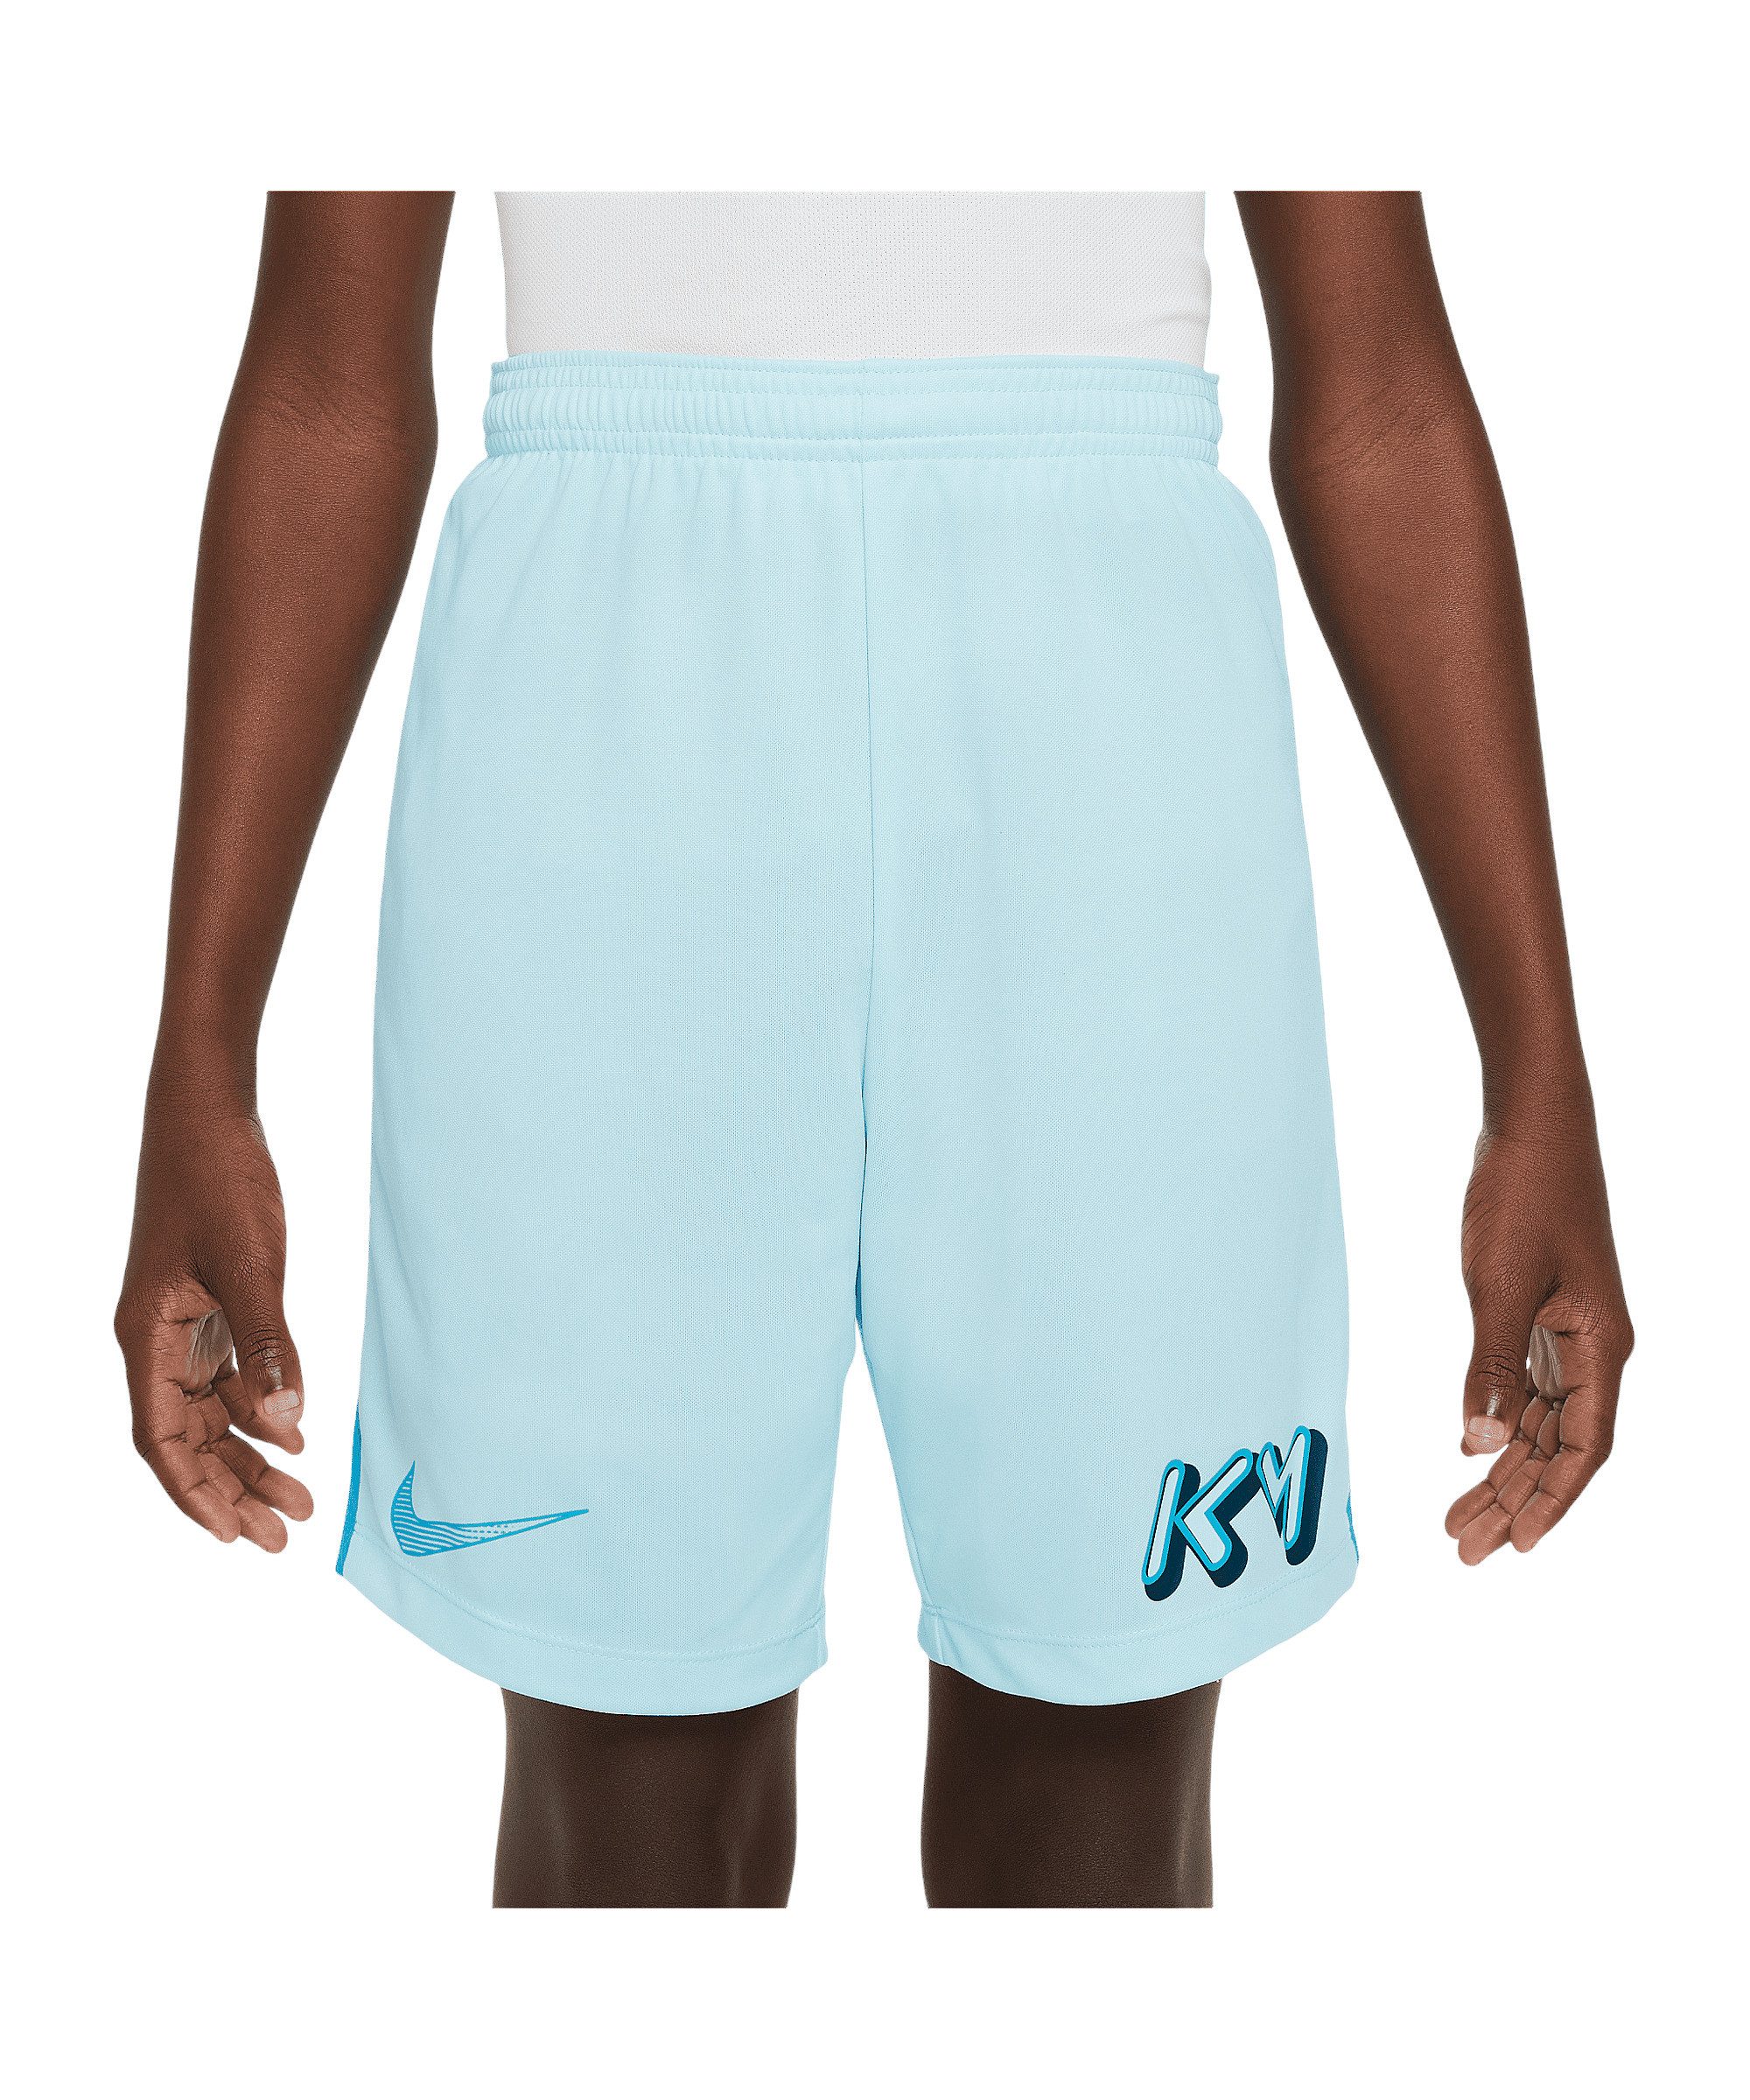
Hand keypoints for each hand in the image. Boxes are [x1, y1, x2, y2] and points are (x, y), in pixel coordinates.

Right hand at [115, 1090, 313, 1549]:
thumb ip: (271, 1343)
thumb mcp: (250, 1262)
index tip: (235, 1536)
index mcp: (148, 1337)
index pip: (162, 1439)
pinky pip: (228, 1375)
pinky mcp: (209, 1303)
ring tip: (300, 1498)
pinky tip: (293, 1431)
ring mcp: (182, 1323)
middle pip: (188, 1438)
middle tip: (284, 1535)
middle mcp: (156, 1339)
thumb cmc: (219, 1178)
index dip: (195, 1492)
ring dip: (251, 1454)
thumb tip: (288, 1422)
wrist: (209, 1111)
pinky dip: (258, 1406)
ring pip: (211, 1412)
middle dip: (232, 1489)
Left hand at [1444, 1116, 1631, 1562]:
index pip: (1583, 1448)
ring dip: (1502, 1470)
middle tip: (1465, 1549)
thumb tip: (1477, 1444)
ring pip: (1540, 1421)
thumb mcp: (1499, 1284)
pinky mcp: (1541, 1310)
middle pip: (1557, 1446)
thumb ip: (1491, 1366)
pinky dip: (1500, 1422)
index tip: (1519, 1547)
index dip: (1553, 1500)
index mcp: (1600, 1347)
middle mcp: (1592, 1348)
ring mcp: (1568, 1330)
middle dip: (1515, 1500)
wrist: (1531, 1124)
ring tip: (1458, 1519)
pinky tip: (1473, 1451)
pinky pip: (1526, 1386)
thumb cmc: (1525, 1194)